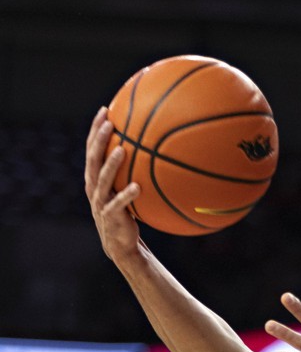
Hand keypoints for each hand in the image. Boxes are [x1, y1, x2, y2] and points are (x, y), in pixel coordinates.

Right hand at [84, 106, 142, 262]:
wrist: (120, 243)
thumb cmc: (127, 211)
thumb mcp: (127, 188)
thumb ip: (134, 171)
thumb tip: (157, 148)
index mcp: (95, 178)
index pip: (92, 148)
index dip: (95, 129)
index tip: (105, 109)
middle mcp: (94, 187)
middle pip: (93, 159)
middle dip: (99, 140)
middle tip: (110, 123)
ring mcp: (101, 202)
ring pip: (102, 179)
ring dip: (112, 164)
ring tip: (121, 149)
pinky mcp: (111, 216)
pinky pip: (119, 204)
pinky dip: (127, 195)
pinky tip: (137, 187)